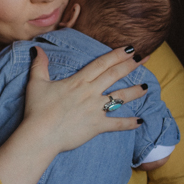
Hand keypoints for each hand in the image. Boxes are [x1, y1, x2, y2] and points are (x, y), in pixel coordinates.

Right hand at [22, 45, 146, 155]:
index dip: (117, 54)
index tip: (129, 48)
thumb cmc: (37, 110)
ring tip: (146, 87)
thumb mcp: (36, 83)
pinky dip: (129, 123)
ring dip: (135, 91)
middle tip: (145, 58)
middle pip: (115, 75)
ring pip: (120, 97)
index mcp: (78, 81)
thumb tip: (38, 49)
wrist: (40, 135)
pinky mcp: (96, 126)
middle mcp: (90, 92)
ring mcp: (95, 109)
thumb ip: (40, 65)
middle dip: (131, 65)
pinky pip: (117, 124)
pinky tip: (140, 121)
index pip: (102, 63)